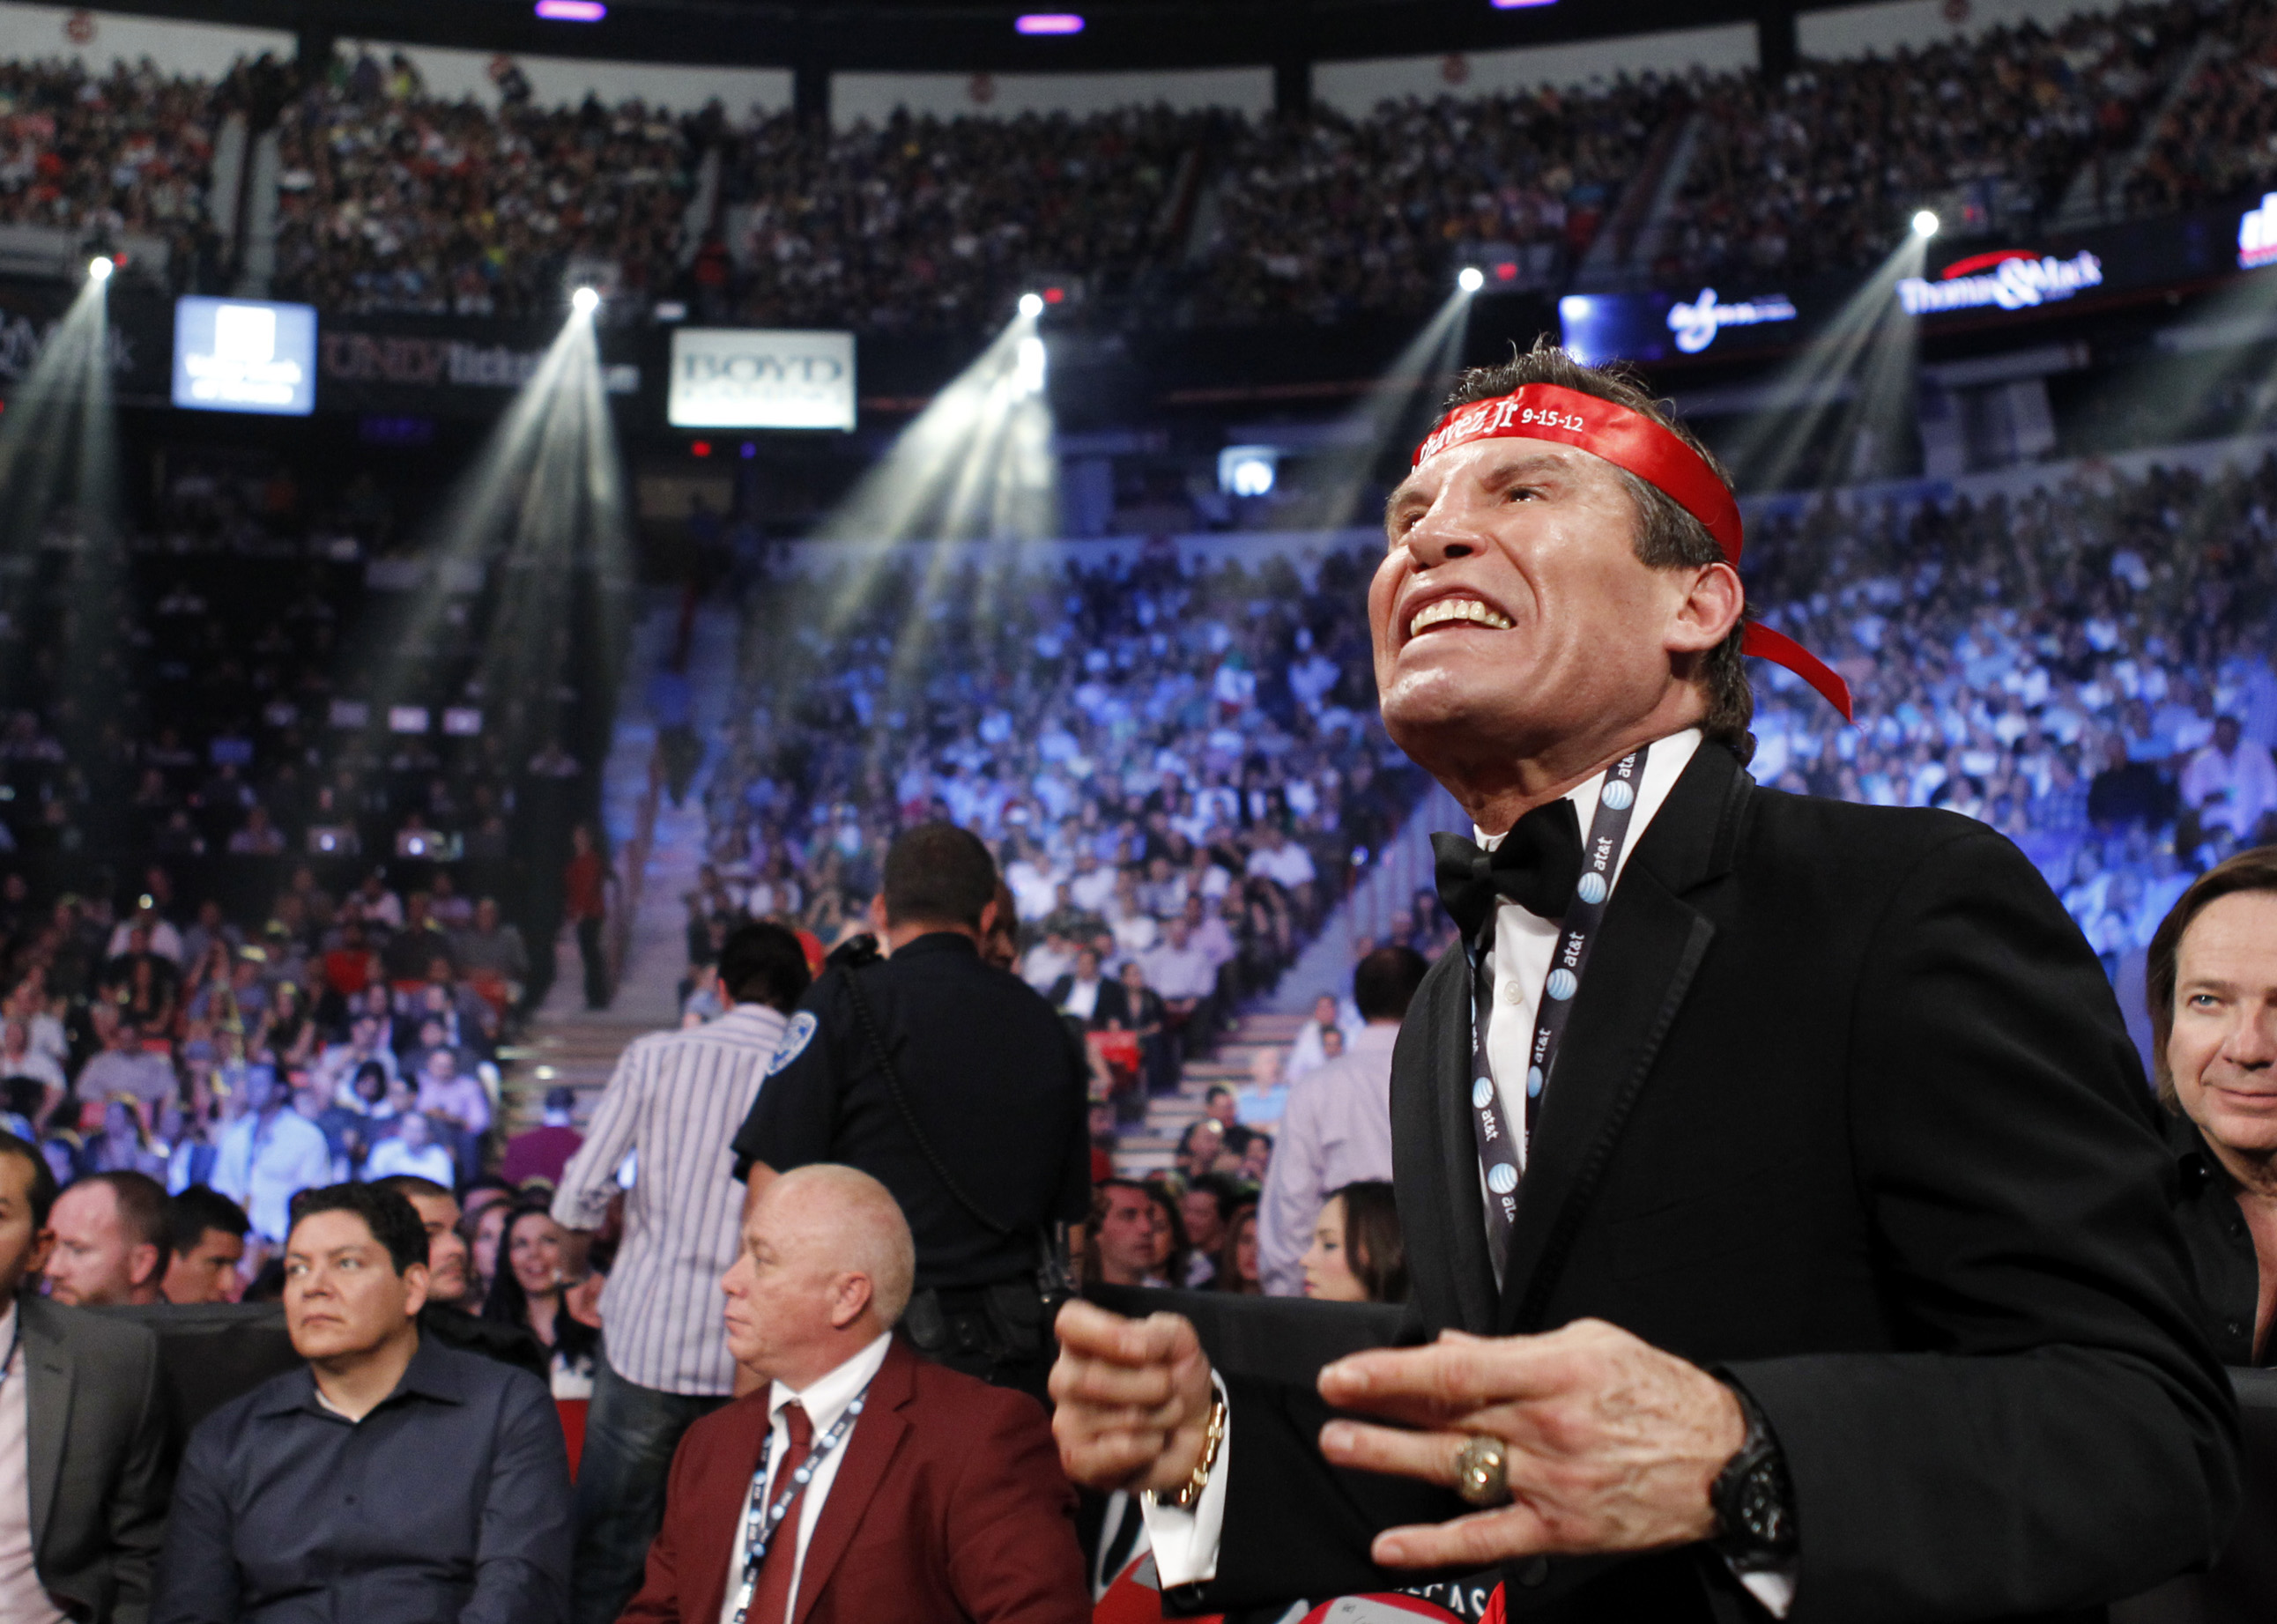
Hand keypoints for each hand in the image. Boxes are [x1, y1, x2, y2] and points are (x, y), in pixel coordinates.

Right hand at [1049, 1300, 1215, 1493]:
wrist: (1194, 1429)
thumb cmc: (1176, 1376)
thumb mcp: (1178, 1340)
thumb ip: (1159, 1332)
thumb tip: (1136, 1347)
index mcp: (1083, 1341)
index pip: (1069, 1323)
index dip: (1106, 1334)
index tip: (1143, 1351)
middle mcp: (1065, 1379)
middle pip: (1090, 1379)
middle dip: (1147, 1385)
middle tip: (1167, 1388)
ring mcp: (1066, 1422)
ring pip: (1114, 1417)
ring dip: (1158, 1416)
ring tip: (1164, 1415)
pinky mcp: (1077, 1462)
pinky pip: (1116, 1452)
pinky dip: (1148, 1447)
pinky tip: (1152, 1442)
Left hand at [1314, 1319, 1745, 1568]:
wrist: (1727, 1463)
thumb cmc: (1660, 1393)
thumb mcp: (1592, 1344)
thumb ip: (1513, 1350)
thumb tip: (1450, 1348)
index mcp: (1556, 1371)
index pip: (1458, 1370)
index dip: (1396, 1370)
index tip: (1349, 1369)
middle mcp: (1549, 1427)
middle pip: (1449, 1418)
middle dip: (1381, 1410)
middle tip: (1330, 1402)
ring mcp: (1553, 1482)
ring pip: (1458, 1472)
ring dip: (1393, 1461)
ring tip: (1342, 1446)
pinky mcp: (1561, 1529)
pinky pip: (1489, 1539)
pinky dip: (1437, 1545)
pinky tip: (1391, 1545)